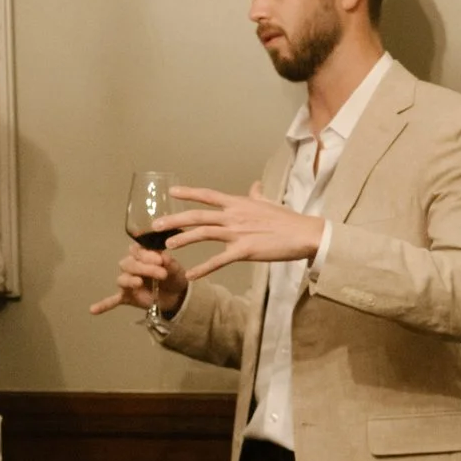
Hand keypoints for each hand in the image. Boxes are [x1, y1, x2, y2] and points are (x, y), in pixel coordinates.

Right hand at [89, 243, 190, 317]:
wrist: (178, 296)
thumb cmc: (173, 277)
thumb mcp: (175, 268)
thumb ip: (169, 263)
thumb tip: (163, 258)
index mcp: (142, 255)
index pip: (138, 251)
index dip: (147, 255)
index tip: (161, 260)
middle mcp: (132, 267)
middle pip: (128, 264)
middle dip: (144, 268)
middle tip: (161, 274)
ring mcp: (128, 283)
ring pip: (122, 279)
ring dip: (130, 280)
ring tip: (139, 283)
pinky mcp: (127, 297)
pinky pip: (113, 300)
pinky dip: (104, 304)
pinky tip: (93, 310)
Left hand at [153, 183, 323, 280]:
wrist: (305, 233)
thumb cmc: (288, 220)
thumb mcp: (269, 203)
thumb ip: (257, 195)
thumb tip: (254, 186)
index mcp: (238, 203)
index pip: (208, 196)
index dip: (189, 193)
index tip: (171, 192)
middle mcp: (234, 215)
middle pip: (198, 216)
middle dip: (175, 219)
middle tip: (156, 224)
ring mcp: (238, 233)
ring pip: (203, 234)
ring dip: (183, 239)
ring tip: (167, 245)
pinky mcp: (245, 251)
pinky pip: (219, 261)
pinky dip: (203, 268)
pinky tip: (191, 275)